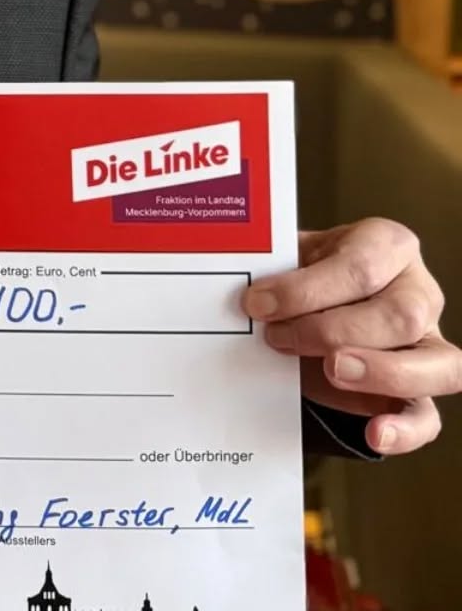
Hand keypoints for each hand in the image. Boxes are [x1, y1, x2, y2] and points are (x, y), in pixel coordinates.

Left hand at [245, 218, 461, 454]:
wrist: (313, 301)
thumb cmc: (305, 274)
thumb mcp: (291, 258)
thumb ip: (275, 271)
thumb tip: (243, 295)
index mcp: (387, 245)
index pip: (361, 265)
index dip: (307, 288)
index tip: (258, 303)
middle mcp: (417, 291)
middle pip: (400, 315)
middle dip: (333, 331)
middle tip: (280, 338)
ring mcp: (429, 342)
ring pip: (437, 364)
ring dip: (381, 372)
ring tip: (332, 371)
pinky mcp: (422, 389)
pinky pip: (429, 415)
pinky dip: (405, 430)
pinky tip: (375, 434)